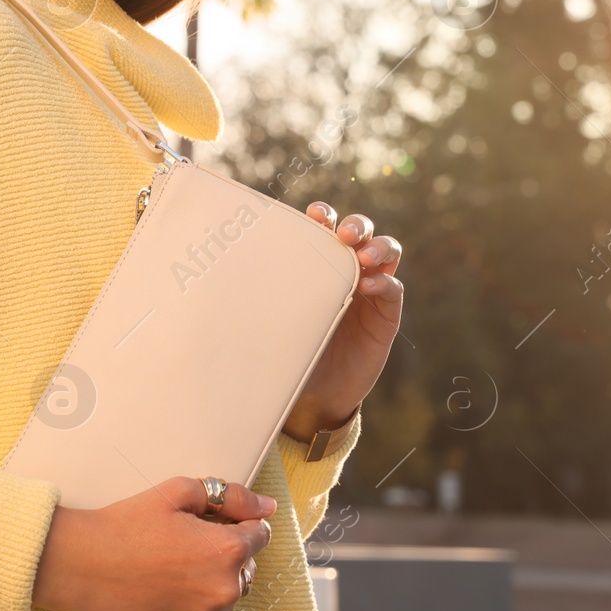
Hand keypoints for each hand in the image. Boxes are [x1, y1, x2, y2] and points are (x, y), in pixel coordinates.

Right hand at [31, 477, 275, 610]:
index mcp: (228, 552)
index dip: (237, 523)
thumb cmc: (127, 525)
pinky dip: (189, 609)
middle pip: (245, 568)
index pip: (260, 534)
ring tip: (169, 569)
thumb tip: (267, 507)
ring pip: (223, 597)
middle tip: (183, 544)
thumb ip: (231, 497)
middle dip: (224, 554)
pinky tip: (161, 592)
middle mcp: (224, 591)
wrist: (81, 565)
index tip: (211, 524)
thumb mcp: (180, 492)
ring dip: (208, 583)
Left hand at [282, 202, 403, 441]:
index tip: (315, 215)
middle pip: (362, 231)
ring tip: (364, 258)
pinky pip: (393, 289)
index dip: (324, 215)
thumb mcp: (275, 321)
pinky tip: (369, 288)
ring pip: (387, 251)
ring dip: (379, 247)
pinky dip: (385, 283)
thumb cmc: (292, 351)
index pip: (327, 228)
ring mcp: (371, 291)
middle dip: (357, 225)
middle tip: (346, 235)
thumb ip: (265, 297)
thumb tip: (216, 279)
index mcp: (319, 264)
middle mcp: (348, 270)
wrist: (315, 395)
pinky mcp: (386, 315)